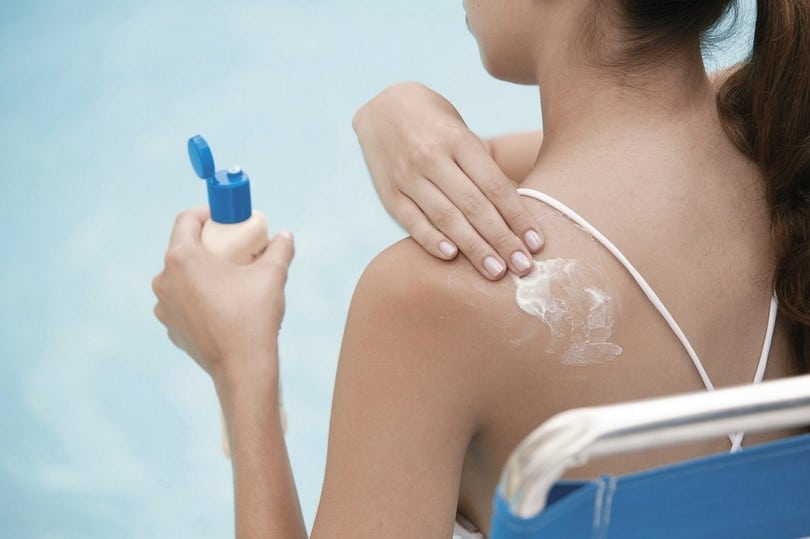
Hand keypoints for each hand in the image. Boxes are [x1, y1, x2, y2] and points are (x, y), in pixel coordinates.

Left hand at [152, 207, 294, 387]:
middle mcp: (164, 279)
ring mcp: (164, 306)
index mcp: (182, 258)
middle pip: (183, 248)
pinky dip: (197, 296)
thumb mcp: (271, 276)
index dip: (206, 213)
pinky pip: (182, 302)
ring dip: (200, 271)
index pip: (186, 220)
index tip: (225, 216)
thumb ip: (279, 249)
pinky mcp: (170, 327)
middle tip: (232, 247)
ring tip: (228, 278)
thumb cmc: (253, 317)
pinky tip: (221, 304)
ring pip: (181, 276)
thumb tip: (285, 236)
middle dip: (207, 243)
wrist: (242, 368)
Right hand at [353, 81, 542, 279]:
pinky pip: (411, 220)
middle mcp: (432, 157)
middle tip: (523, 267)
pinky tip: (451, 256)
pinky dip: (430, 239)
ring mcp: (407, 175)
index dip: (518, 216)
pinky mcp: (389, 192)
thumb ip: (481, 166)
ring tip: (496, 271)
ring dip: (473, 247)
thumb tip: (514, 211)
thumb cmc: (436, 121)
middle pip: (474, 205)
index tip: (536, 243)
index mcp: (458, 140)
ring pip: (446, 217)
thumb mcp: (462, 130)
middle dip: (501, 239)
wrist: (382, 106)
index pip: (495, 185)